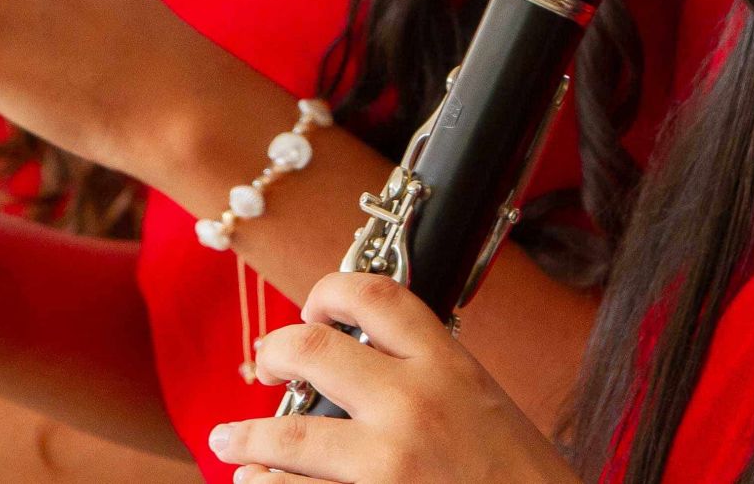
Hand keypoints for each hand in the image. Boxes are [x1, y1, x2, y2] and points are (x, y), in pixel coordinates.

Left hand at [207, 275, 579, 483]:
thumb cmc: (525, 482)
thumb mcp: (489, 411)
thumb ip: (435, 382)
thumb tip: (368, 370)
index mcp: (449, 367)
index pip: (378, 295)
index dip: (332, 289)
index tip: (314, 308)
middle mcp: (414, 405)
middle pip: (313, 348)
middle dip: (272, 351)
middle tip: (261, 363)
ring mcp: (388, 462)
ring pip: (288, 433)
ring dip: (248, 438)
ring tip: (229, 442)